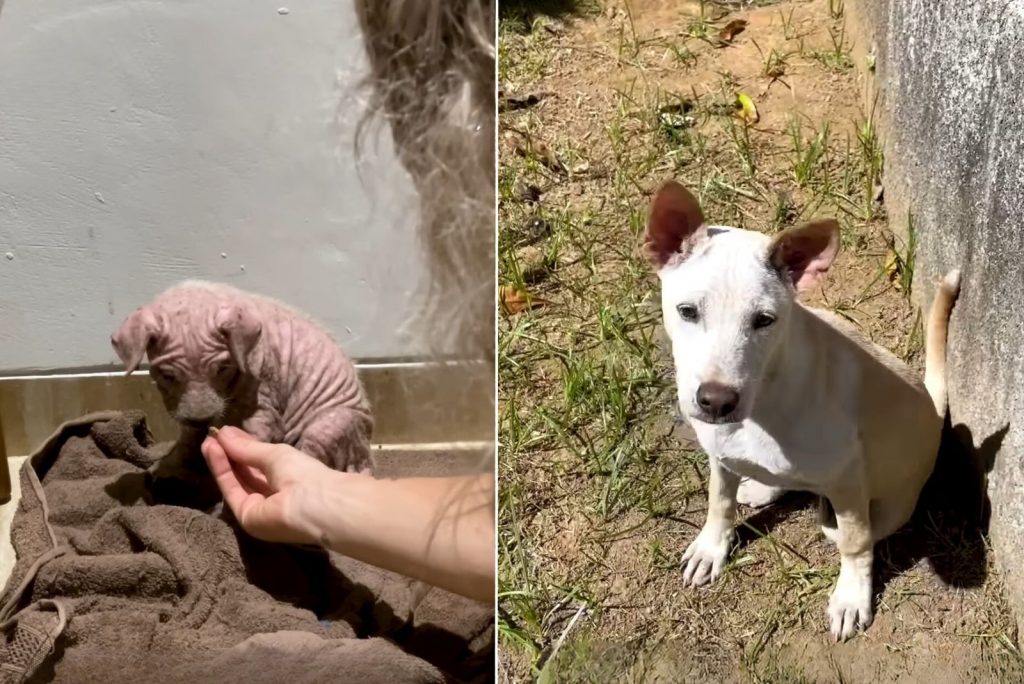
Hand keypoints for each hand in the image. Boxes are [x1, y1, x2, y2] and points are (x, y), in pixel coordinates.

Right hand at [201, 426, 333, 543]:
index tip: (225, 433)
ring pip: (236, 481)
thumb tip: (224, 433)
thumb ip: (247, 448)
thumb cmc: (302, 473)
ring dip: (221, 460)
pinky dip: (221, 470)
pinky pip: (232, 490)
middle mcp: (272, 494)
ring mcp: (259, 508)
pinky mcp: (246, 517)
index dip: (242, 447)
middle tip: (213, 435)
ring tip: (208, 441)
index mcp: (286, 478)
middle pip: (246, 473)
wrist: (314, 504)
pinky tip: (213, 450)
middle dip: (228, 454)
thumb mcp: (274, 454)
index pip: (259, 463)